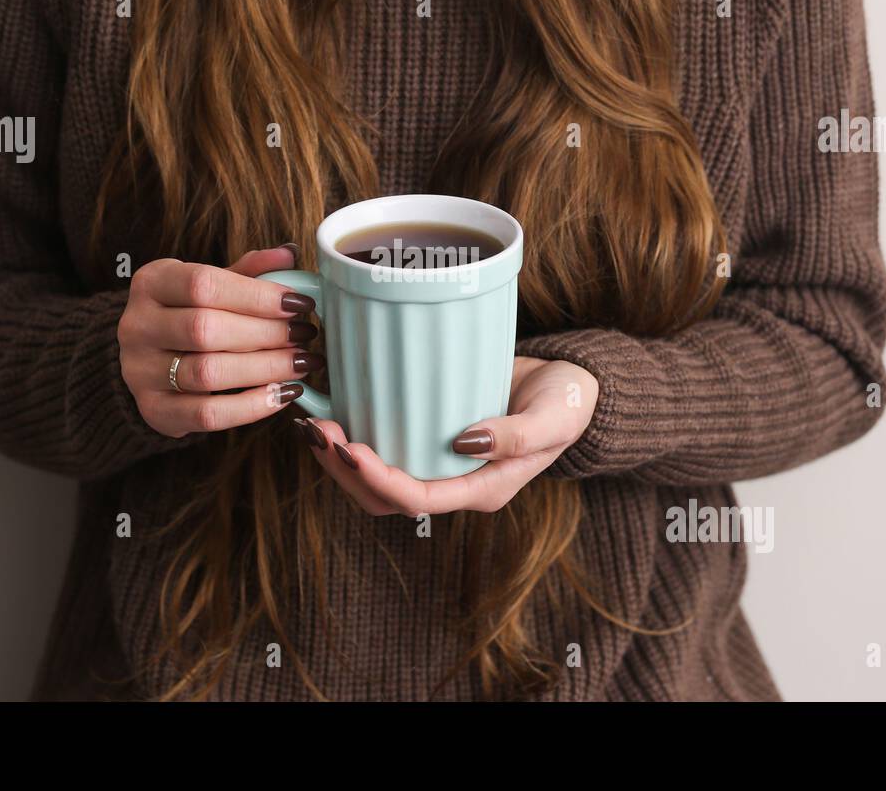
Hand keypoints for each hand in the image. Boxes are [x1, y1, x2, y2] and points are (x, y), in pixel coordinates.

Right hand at [118, 247, 321, 436]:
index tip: (299, 304)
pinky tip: (282, 393)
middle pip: (204, 329)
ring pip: (206, 373)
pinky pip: (207, 414)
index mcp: (152, 282)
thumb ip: (248, 270)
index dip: (257, 295)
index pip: (203, 285)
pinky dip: (251, 406)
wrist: (151, 357)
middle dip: (266, 333)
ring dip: (265, 369)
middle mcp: (137, 325)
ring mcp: (140, 371)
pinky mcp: (154, 410)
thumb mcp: (212, 283)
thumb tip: (288, 255)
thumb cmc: (191, 312)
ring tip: (302, 362)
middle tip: (305, 335)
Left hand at [297, 356, 598, 514]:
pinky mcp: (429, 436)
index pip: (420, 499)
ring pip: (376, 480)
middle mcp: (455, 483)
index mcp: (483, 489)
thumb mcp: (554, 416)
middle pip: (385, 499)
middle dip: (346, 471)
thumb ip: (516, 434)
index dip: (381, 480)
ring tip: (314, 424)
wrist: (571, 386)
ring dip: (340, 458)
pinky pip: (384, 448)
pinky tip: (332, 409)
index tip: (352, 448)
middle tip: (318, 431)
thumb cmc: (567, 401)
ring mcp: (440, 462)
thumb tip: (464, 442)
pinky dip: (353, 435)